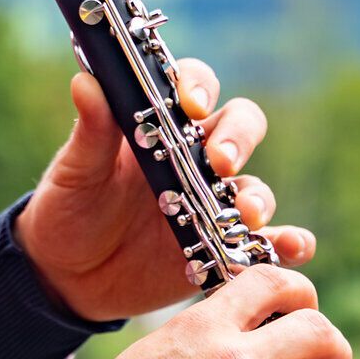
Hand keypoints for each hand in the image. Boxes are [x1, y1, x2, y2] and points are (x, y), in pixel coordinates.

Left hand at [13, 61, 313, 321]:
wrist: (69, 276)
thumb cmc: (70, 210)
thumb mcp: (74, 171)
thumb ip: (89, 132)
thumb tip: (86, 82)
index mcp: (161, 126)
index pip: (194, 88)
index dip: (199, 87)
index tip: (190, 104)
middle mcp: (197, 158)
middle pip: (240, 128)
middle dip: (239, 139)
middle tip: (222, 162)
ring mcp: (214, 203)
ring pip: (255, 187)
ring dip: (259, 197)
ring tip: (245, 216)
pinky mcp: (225, 247)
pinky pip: (268, 242)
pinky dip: (288, 243)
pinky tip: (290, 247)